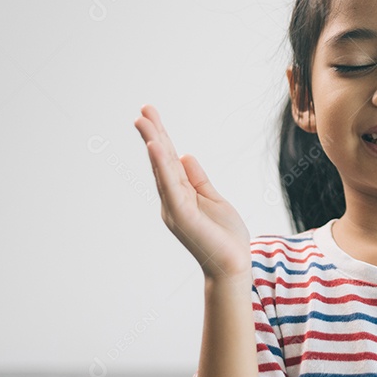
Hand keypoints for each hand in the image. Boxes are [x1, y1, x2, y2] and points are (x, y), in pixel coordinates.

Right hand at [134, 104, 252, 282]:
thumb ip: (198, 179)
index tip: (150, 115)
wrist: (233, 266)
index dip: (161, 138)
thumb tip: (185, 155)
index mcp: (180, 195)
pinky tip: (157, 147)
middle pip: (161, 162)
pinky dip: (163, 166)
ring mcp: (175, 208)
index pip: (169, 161)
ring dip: (154, 144)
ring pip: (162, 170)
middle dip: (153, 134)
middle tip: (143, 110)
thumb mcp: (213, 199)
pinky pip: (171, 187)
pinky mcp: (183, 216)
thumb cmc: (224, 236)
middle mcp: (172, 200)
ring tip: (144, 121)